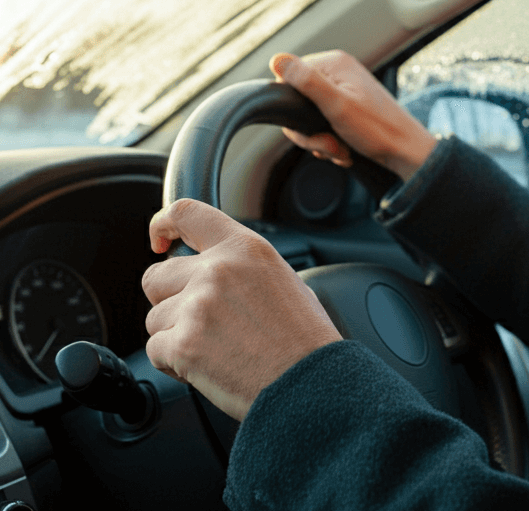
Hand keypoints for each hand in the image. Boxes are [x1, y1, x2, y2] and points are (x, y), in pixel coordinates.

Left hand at [143, 199, 341, 420]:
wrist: (309, 381)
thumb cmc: (303, 337)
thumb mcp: (280, 278)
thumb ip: (240, 267)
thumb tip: (211, 270)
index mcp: (244, 248)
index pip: (187, 214)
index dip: (162, 225)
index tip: (158, 240)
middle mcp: (217, 270)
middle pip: (156, 277)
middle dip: (169, 300)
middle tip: (198, 319)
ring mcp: (197, 306)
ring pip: (154, 318)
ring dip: (174, 335)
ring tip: (214, 347)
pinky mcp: (183, 345)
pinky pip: (155, 351)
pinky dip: (173, 363)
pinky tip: (207, 366)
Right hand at [271, 50, 436, 181]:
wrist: (405, 151)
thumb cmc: (377, 129)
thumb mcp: (336, 105)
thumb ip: (306, 82)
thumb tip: (277, 59)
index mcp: (335, 63)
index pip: (289, 78)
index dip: (292, 108)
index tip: (309, 126)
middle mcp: (338, 73)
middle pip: (298, 102)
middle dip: (310, 131)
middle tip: (329, 143)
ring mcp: (344, 91)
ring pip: (310, 118)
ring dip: (322, 140)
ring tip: (340, 148)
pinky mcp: (348, 108)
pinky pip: (324, 124)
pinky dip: (331, 142)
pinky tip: (345, 149)